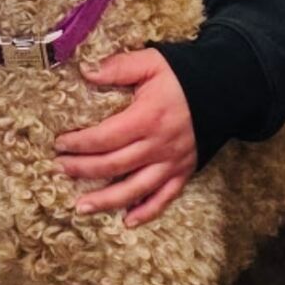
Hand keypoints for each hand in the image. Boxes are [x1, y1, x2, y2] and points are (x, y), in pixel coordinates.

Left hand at [55, 50, 196, 227]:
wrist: (225, 89)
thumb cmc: (183, 75)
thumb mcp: (152, 62)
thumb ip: (119, 67)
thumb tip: (86, 71)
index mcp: (147, 118)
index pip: (105, 137)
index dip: (79, 143)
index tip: (59, 144)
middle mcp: (159, 145)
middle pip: (114, 165)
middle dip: (83, 170)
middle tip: (60, 170)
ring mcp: (172, 162)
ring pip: (135, 189)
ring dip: (106, 201)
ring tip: (81, 208)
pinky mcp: (184, 172)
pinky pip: (165, 198)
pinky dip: (147, 212)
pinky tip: (128, 222)